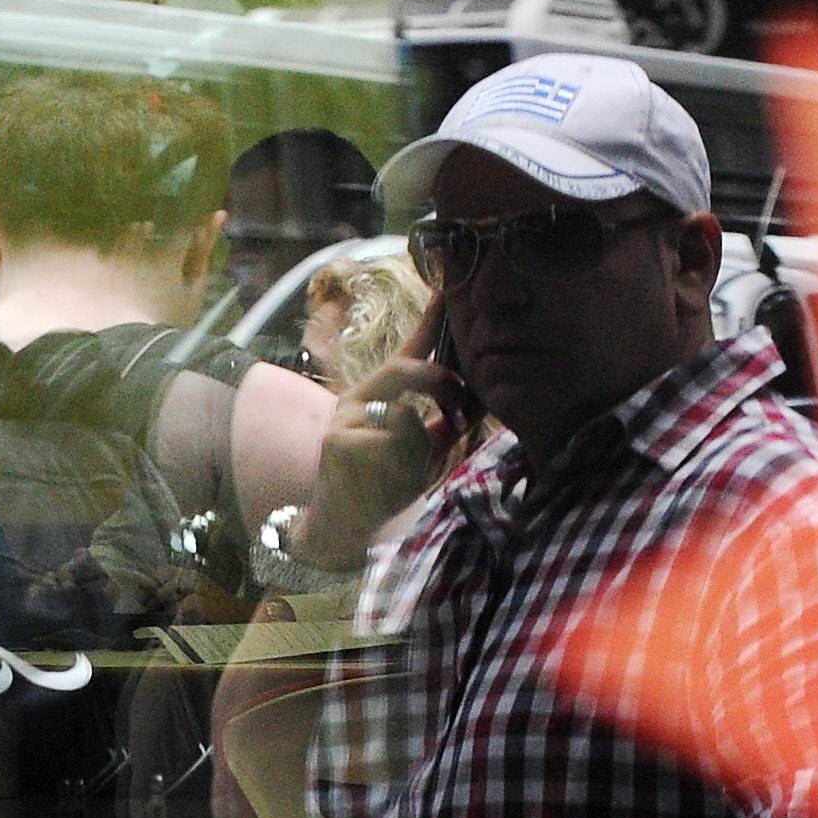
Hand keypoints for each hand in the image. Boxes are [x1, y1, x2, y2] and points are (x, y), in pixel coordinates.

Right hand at [294, 298, 470, 563]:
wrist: (340, 528)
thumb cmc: (381, 488)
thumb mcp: (420, 452)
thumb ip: (442, 425)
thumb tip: (479, 401)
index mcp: (376, 395)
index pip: (407, 352)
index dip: (428, 323)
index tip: (445, 289)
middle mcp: (356, 399)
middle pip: (405, 368)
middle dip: (441, 385)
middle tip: (459, 410)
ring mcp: (344, 420)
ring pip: (405, 416)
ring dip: (420, 450)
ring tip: (406, 475)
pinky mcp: (338, 444)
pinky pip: (391, 445)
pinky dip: (403, 467)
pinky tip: (387, 485)